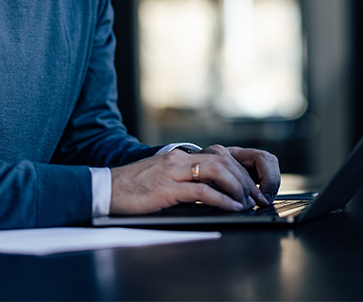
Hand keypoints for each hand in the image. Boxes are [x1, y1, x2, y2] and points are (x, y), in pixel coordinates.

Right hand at [109, 145, 279, 214]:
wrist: (106, 188)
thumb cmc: (133, 188)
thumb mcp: (162, 177)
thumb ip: (184, 179)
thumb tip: (210, 193)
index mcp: (179, 156)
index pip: (219, 155)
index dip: (239, 171)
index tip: (251, 187)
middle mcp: (179, 159)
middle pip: (223, 160)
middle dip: (244, 179)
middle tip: (255, 196)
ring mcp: (173, 171)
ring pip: (217, 171)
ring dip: (237, 187)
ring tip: (246, 202)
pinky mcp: (166, 188)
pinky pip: (202, 191)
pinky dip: (221, 199)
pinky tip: (231, 207)